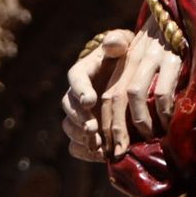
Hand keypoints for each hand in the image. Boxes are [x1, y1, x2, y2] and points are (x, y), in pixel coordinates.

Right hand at [62, 30, 131, 160]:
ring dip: (83, 137)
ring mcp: (78, 115)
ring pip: (70, 128)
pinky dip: (85, 152)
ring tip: (99, 145)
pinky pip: (75, 146)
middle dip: (80, 119)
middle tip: (94, 128)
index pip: (75, 79)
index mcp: (82, 72)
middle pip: (68, 108)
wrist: (127, 78)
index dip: (80, 90)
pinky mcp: (85, 132)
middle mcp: (75, 95)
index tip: (89, 100)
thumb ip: (118, 41)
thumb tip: (112, 44)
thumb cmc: (124, 57)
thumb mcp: (123, 43)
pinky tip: (100, 156)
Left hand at [99, 17, 183, 157]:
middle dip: (116, 129)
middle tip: (120, 153)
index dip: (106, 125)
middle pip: (115, 97)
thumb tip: (129, 129)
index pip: (107, 97)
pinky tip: (168, 122)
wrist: (180, 12)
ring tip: (149, 138)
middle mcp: (133, 61)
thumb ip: (133, 88)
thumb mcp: (144, 64)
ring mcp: (151, 57)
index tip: (108, 150)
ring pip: (134, 93)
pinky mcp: (171, 57)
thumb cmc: (164, 46)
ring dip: (139, 121)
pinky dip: (162, 110)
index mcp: (124, 65)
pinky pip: (161, 89)